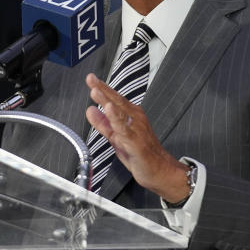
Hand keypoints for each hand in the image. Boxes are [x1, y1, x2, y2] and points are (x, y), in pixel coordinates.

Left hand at [84, 73, 188, 201]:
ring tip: (95, 90)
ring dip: (107, 100)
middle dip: (103, 89)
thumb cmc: (139, 153)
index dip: (102, 88)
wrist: (159, 171)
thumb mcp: (116, 136)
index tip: (91, 78)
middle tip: (91, 78)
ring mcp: (136, 129)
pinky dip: (116, 119)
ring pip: (120, 112)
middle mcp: (135, 119)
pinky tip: (109, 110)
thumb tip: (90, 109)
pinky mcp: (136, 142)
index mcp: (131, 116)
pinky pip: (124, 129)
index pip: (114, 99)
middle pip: (116, 101)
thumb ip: (102, 123)